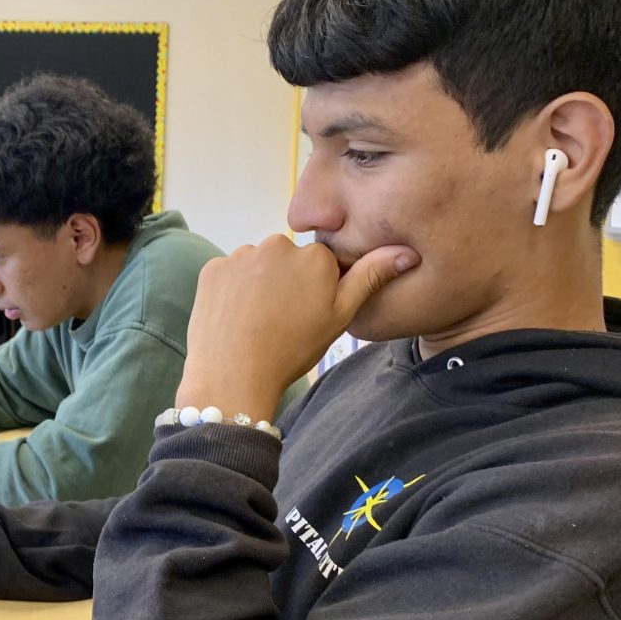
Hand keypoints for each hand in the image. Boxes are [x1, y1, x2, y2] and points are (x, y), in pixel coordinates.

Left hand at [176, 236, 417, 418]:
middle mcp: (277, 244)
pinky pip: (229, 274)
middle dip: (286, 281)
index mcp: (314, 256)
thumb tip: (407, 252)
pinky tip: (235, 317)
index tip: (307, 314)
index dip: (317, 289)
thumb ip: (370, 277)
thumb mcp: (339, 317)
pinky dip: (231, 291)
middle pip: (287, 259)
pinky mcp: (213, 268)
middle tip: (281, 319)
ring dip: (258, 285)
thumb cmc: (292, 349)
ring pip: (257, 266)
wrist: (234, 375)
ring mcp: (241, 255)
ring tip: (256, 321)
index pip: (322, 262)